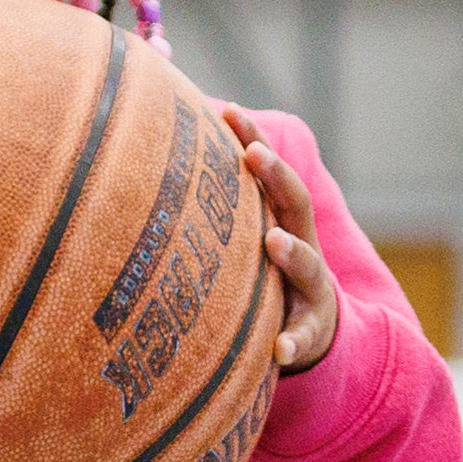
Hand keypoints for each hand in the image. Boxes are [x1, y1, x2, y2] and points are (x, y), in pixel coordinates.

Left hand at [229, 108, 339, 374]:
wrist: (309, 333)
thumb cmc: (260, 278)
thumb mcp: (244, 241)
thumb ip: (216, 211)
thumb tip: (151, 161)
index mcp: (282, 221)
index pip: (270, 174)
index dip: (253, 140)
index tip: (230, 111)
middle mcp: (304, 246)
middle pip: (296, 204)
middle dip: (277, 176)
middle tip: (253, 153)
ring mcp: (311, 289)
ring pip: (308, 267)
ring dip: (292, 252)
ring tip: (273, 241)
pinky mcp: (311, 332)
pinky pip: (303, 337)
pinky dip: (293, 342)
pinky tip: (279, 351)